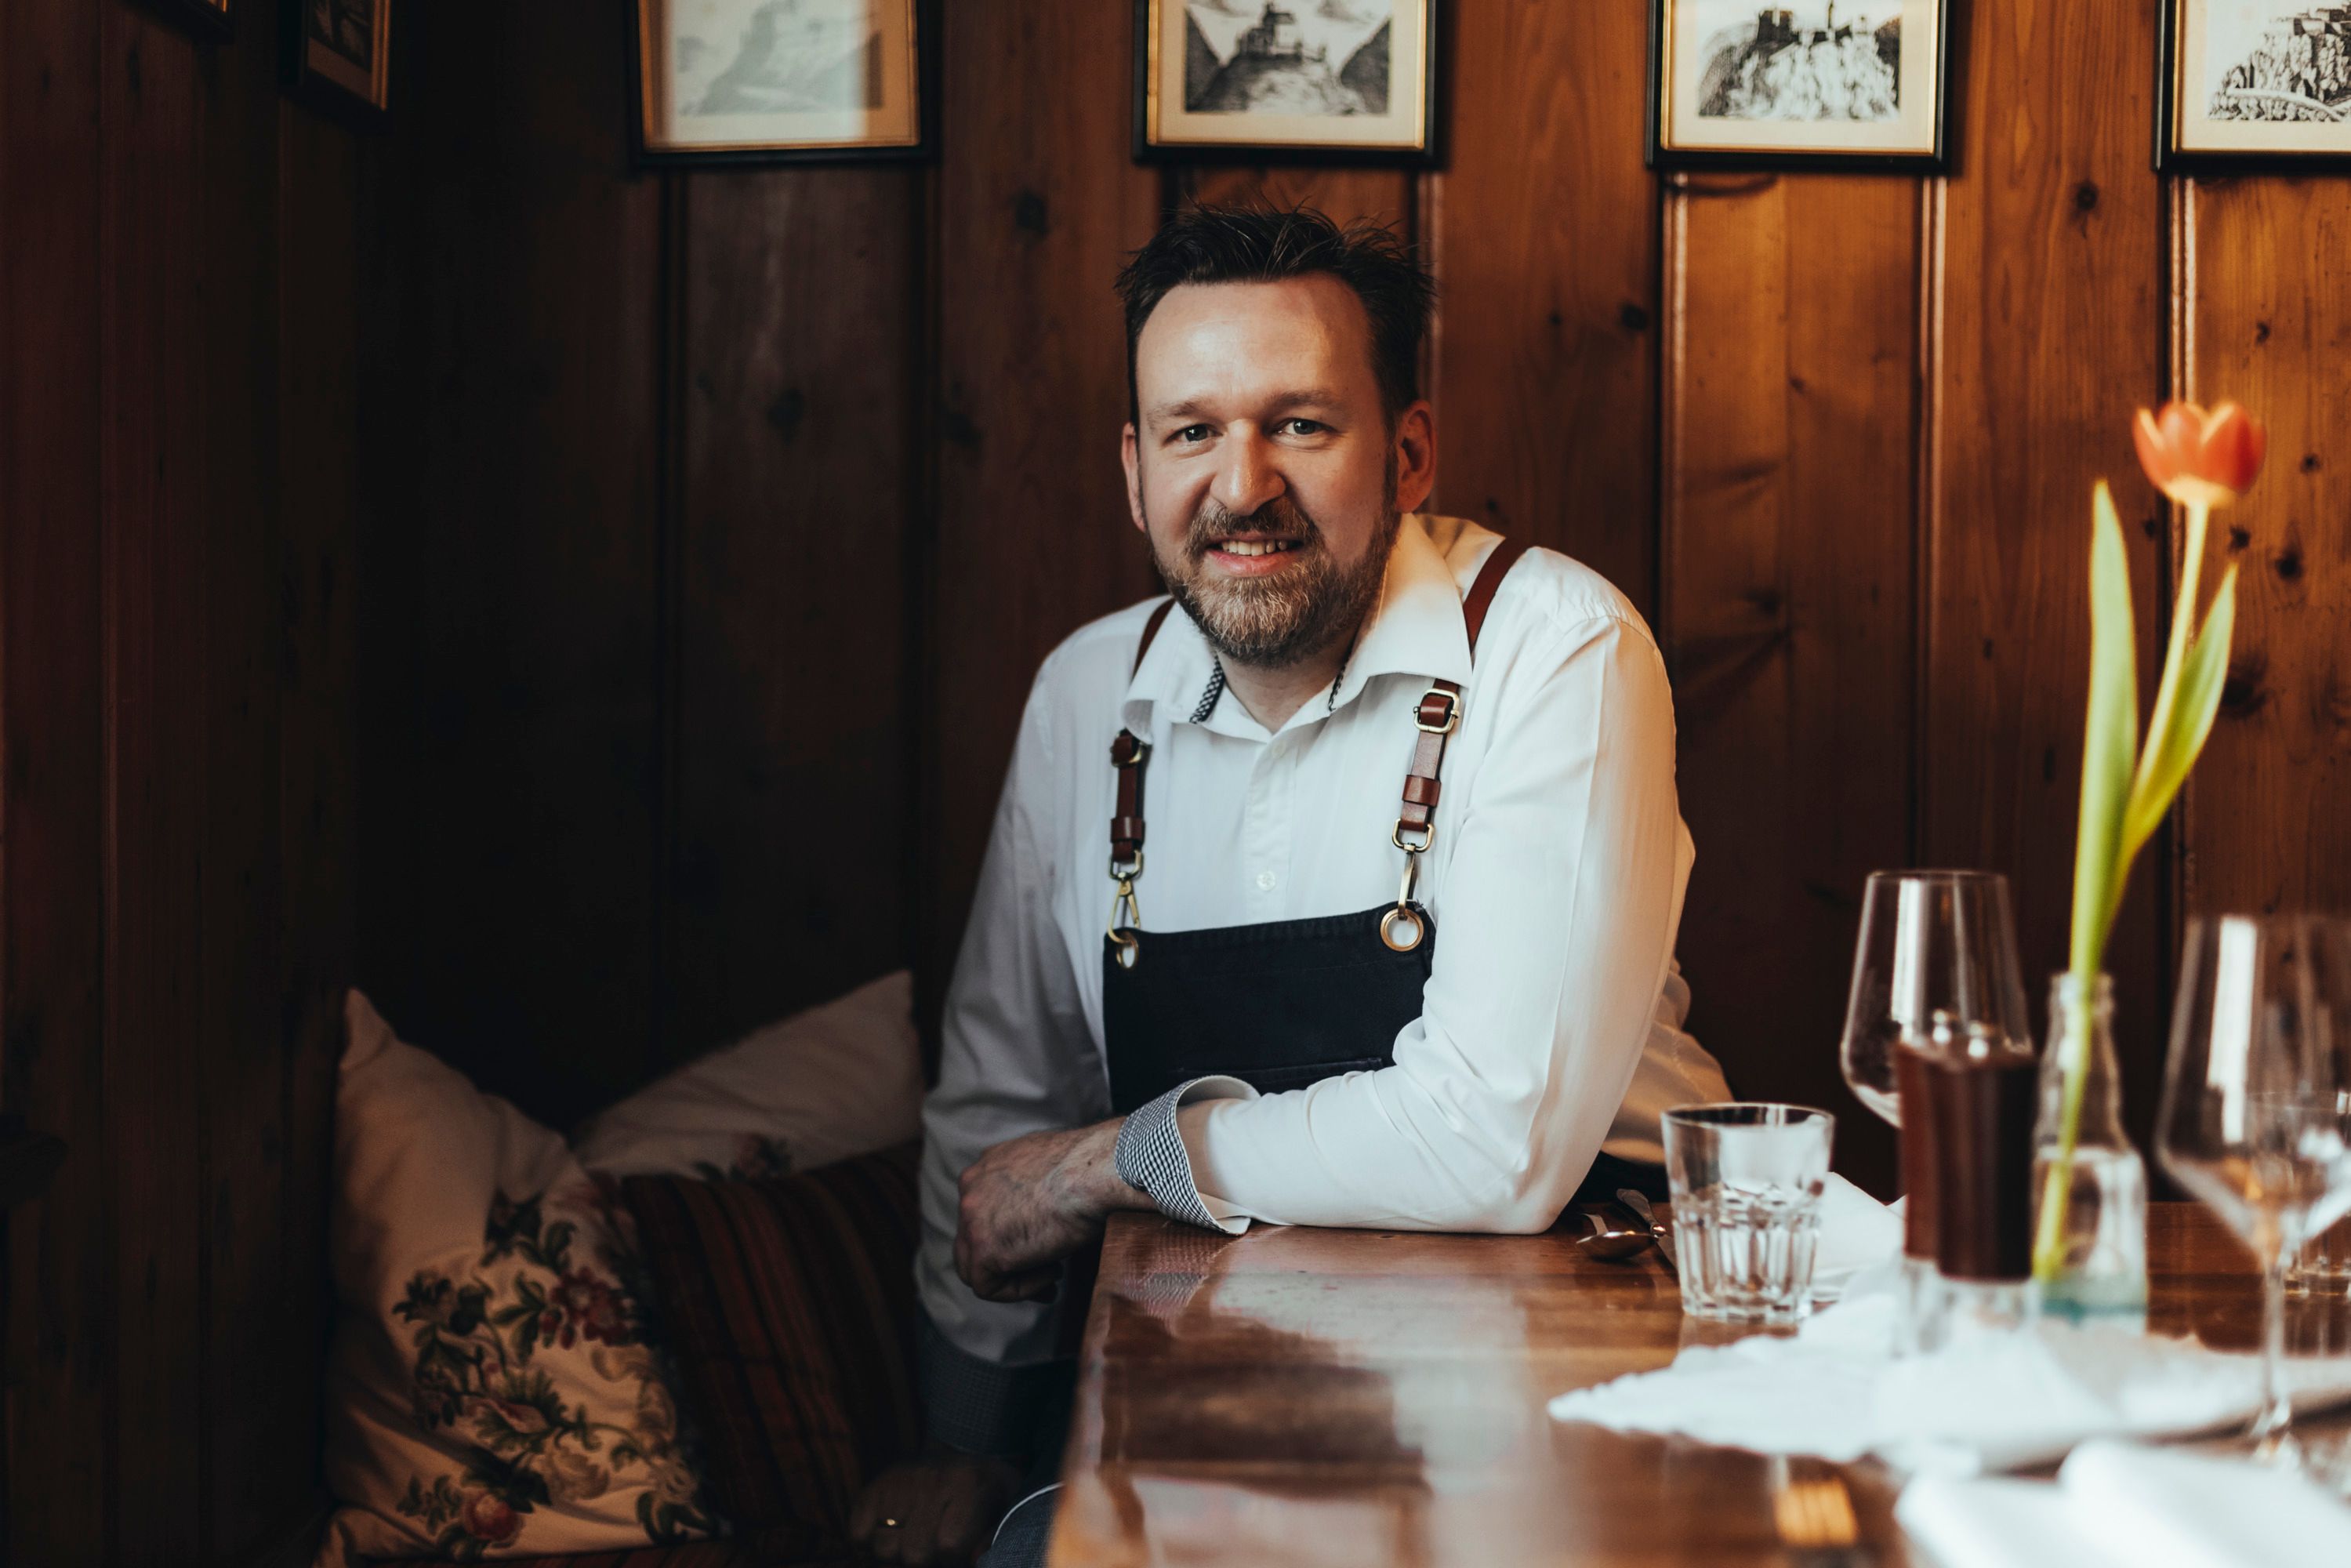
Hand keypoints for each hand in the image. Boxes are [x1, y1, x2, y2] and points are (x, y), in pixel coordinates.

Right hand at [850, 1446, 1021, 1566]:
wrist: (965, 1448)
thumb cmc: (988, 1489)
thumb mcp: (1007, 1506)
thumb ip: (995, 1535)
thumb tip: (978, 1558)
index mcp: (969, 1485)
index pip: (948, 1546)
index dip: (951, 1560)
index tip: (956, 1554)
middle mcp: (932, 1480)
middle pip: (913, 1552)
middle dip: (924, 1561)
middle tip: (933, 1550)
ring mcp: (901, 1481)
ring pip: (884, 1547)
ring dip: (896, 1554)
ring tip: (912, 1541)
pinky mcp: (878, 1484)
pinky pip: (858, 1530)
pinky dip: (868, 1541)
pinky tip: (888, 1535)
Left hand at [954, 1118, 1145, 1301]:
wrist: (1095, 1172)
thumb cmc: (1090, 1168)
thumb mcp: (1051, 1168)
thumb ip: (1033, 1187)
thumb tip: (1043, 1213)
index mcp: (987, 1167)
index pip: (984, 1212)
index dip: (1013, 1235)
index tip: (1043, 1246)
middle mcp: (971, 1188)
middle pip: (973, 1239)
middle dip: (1007, 1260)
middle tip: (1046, 1270)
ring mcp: (971, 1218)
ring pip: (973, 1267)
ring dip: (1013, 1278)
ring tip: (1053, 1275)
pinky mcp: (983, 1248)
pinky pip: (988, 1287)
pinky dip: (1020, 1289)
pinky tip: (1054, 1272)